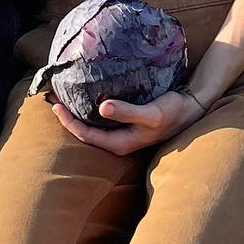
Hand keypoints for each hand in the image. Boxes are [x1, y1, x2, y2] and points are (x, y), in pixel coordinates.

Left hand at [53, 88, 205, 155]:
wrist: (190, 108)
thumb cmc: (172, 112)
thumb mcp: (151, 113)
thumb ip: (127, 111)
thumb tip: (102, 108)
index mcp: (120, 144)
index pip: (85, 135)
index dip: (68, 122)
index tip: (55, 106)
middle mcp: (118, 142)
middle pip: (84, 133)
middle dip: (67, 119)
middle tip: (52, 101)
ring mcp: (122, 134)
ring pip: (92, 127)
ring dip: (76, 114)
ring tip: (63, 99)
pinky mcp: (126, 124)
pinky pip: (100, 121)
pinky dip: (88, 111)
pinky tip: (86, 99)